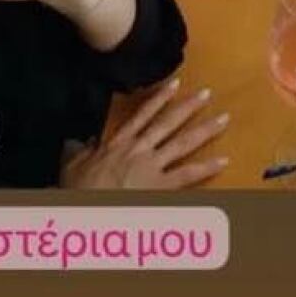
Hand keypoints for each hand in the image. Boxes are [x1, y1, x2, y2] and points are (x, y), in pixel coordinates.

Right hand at [61, 76, 229, 191]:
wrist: (89, 212)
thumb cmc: (79, 191)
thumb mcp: (71, 166)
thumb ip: (77, 151)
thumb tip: (76, 140)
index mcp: (119, 142)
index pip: (142, 114)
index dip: (159, 98)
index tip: (175, 84)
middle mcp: (139, 149)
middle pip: (168, 123)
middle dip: (189, 107)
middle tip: (207, 94)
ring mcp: (152, 166)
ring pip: (184, 143)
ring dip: (205, 129)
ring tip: (223, 119)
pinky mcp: (162, 186)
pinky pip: (189, 175)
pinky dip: (207, 168)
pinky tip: (224, 161)